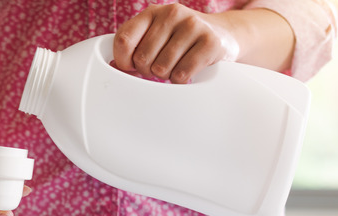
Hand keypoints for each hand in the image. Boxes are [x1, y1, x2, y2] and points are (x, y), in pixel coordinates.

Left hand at [113, 3, 238, 83]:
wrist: (222, 34)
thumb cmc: (181, 39)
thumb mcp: (155, 36)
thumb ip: (133, 47)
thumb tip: (114, 66)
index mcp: (152, 13)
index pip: (124, 40)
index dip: (124, 60)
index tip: (131, 66)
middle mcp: (171, 14)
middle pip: (142, 59)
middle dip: (149, 70)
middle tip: (161, 65)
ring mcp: (192, 26)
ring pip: (161, 68)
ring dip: (167, 75)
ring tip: (177, 64)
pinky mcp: (209, 42)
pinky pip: (181, 74)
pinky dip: (181, 79)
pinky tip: (189, 69)